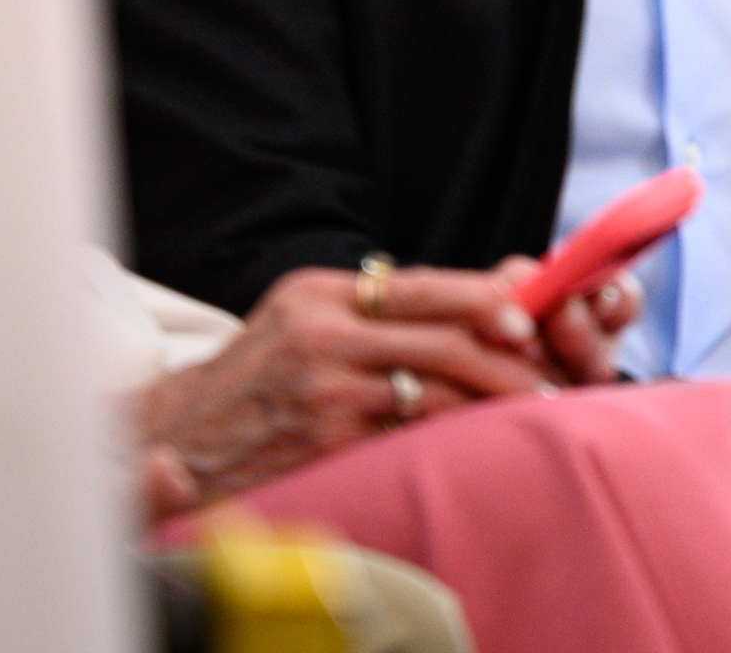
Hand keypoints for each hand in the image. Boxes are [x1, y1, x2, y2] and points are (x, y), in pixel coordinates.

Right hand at [133, 260, 620, 512]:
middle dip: (507, 359)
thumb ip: (376, 308)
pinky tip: (480, 444)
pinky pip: (407, 435)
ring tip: (532, 412)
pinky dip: (451, 437)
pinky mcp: (324, 443)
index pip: (421, 287)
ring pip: (433, 390)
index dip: (483, 299)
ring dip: (491, 403)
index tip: (528, 318)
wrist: (179, 437)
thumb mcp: (304, 317)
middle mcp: (322, 334)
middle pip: (440, 338)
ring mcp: (323, 391)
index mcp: (321, 293)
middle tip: (550, 377)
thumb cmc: (260, 375)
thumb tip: (479, 295)